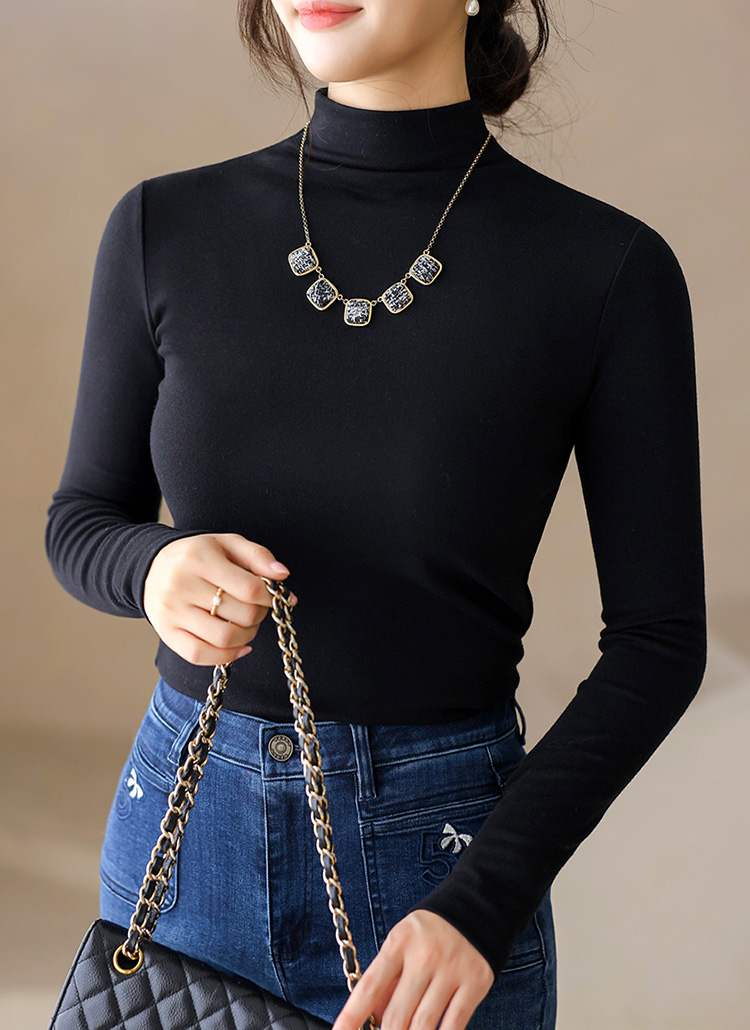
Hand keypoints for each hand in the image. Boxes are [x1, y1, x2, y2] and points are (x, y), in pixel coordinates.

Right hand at [142, 532, 297, 665]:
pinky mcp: (167, 633)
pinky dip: (227, 656)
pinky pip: (200, 655)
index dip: (270, 597)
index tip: (275, 596)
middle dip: (260, 615)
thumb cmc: (197, 555)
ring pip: (224, 638)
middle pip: (241, 614)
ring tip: (248, 625)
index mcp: (200, 559)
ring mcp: (173, 612)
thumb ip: (257, 555)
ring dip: (247, 636)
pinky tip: (239, 646)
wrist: (151, 566)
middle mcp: (182, 585)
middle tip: (258, 608)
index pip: (249, 588)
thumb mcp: (227, 543)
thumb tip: (282, 575)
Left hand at [331, 910, 494, 1029]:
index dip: (351, 1017)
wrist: (477, 907)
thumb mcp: (402, 941)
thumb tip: (372, 1017)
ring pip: (423, 1025)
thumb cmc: (431, 931)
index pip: (369, 987)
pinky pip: (454, 1025)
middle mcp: (423, 957)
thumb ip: (387, 978)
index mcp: (399, 944)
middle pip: (396, 1015)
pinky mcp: (474, 983)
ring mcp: (450, 971)